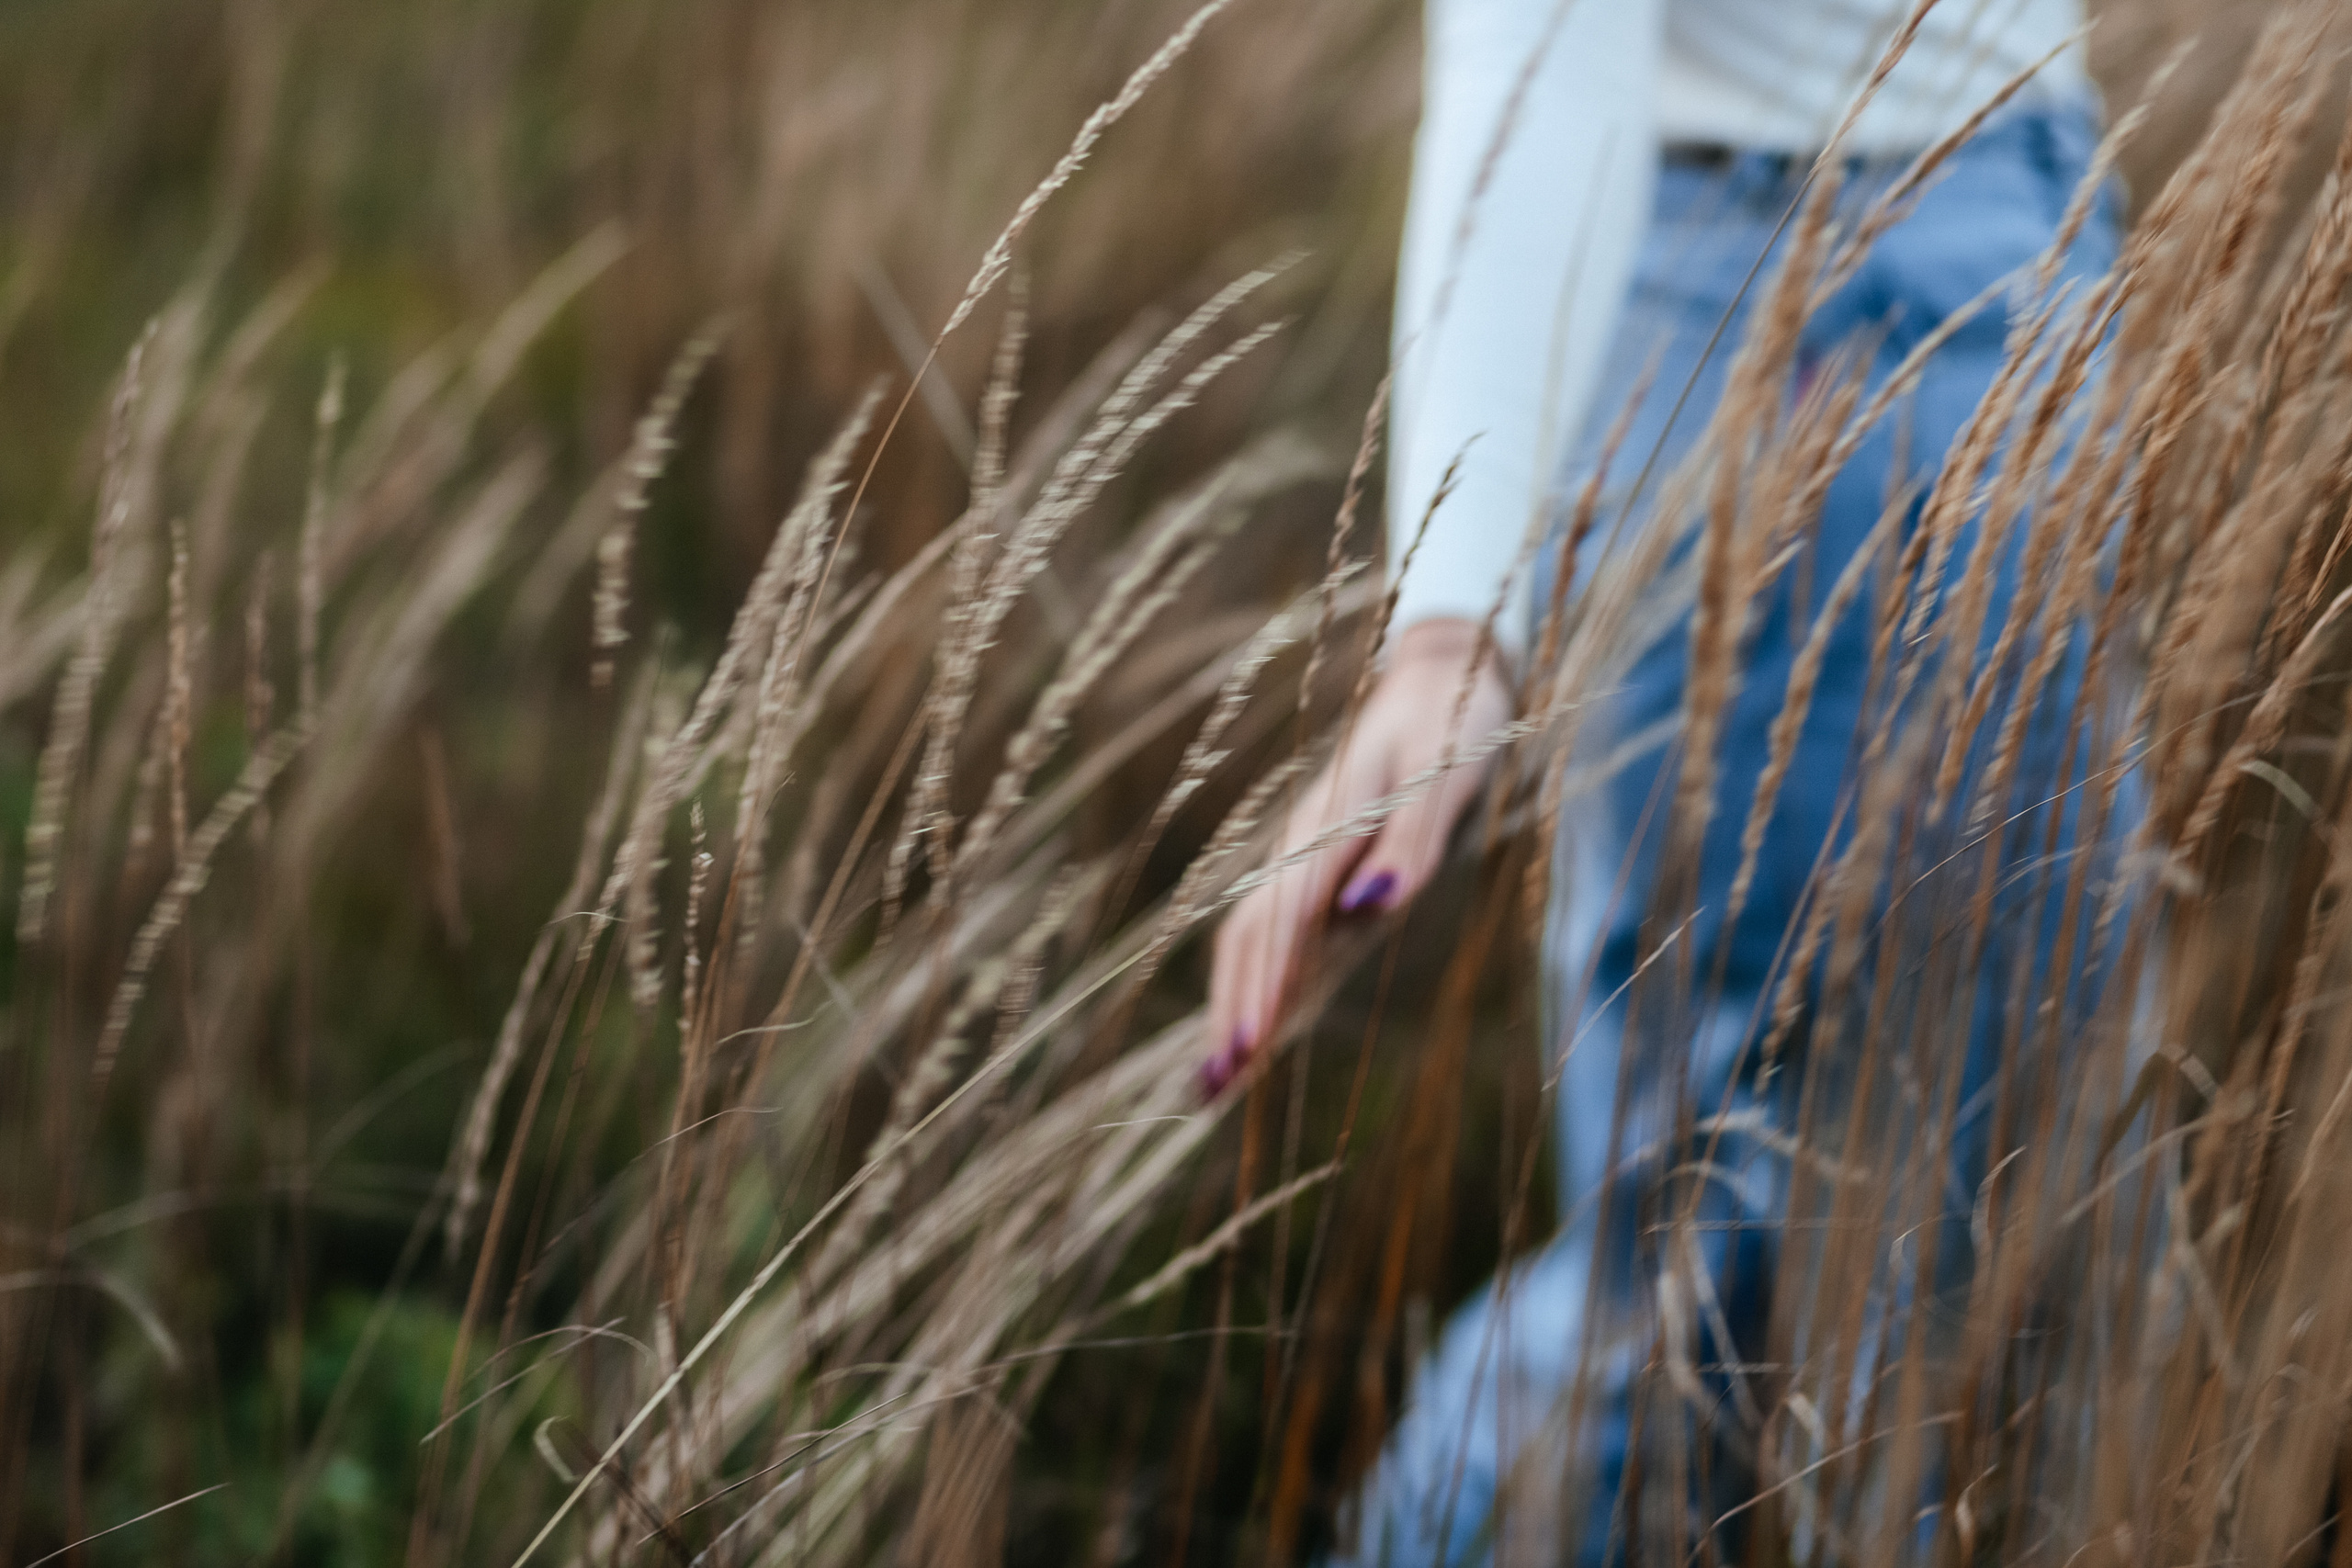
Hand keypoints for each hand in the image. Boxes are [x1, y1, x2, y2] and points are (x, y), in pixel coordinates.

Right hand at [1202, 618, 1513, 1097]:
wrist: (1442, 674)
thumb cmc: (1454, 723)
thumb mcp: (1447, 771)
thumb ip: (1412, 840)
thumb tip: (1369, 910)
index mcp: (1331, 822)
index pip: (1285, 915)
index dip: (1264, 983)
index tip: (1246, 1048)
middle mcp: (1305, 844)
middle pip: (1251, 935)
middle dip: (1233, 1010)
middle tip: (1212, 1091)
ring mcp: (1306, 856)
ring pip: (1253, 935)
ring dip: (1235, 1004)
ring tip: (1216, 1081)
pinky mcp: (1319, 868)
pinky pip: (1278, 930)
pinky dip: (1261, 982)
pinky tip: (1259, 1029)